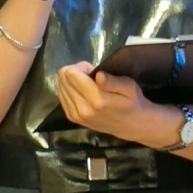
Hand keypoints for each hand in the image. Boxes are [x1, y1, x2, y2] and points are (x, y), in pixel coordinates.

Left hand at [54, 63, 181, 148]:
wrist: (131, 125)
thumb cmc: (132, 102)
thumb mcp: (129, 87)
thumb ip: (113, 81)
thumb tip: (99, 76)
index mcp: (96, 99)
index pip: (71, 74)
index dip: (81, 66)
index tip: (92, 70)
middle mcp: (82, 109)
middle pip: (63, 79)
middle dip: (75, 72)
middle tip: (89, 76)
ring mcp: (76, 115)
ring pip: (60, 87)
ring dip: (71, 81)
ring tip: (87, 85)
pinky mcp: (73, 118)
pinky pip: (61, 97)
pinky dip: (69, 90)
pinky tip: (81, 91)